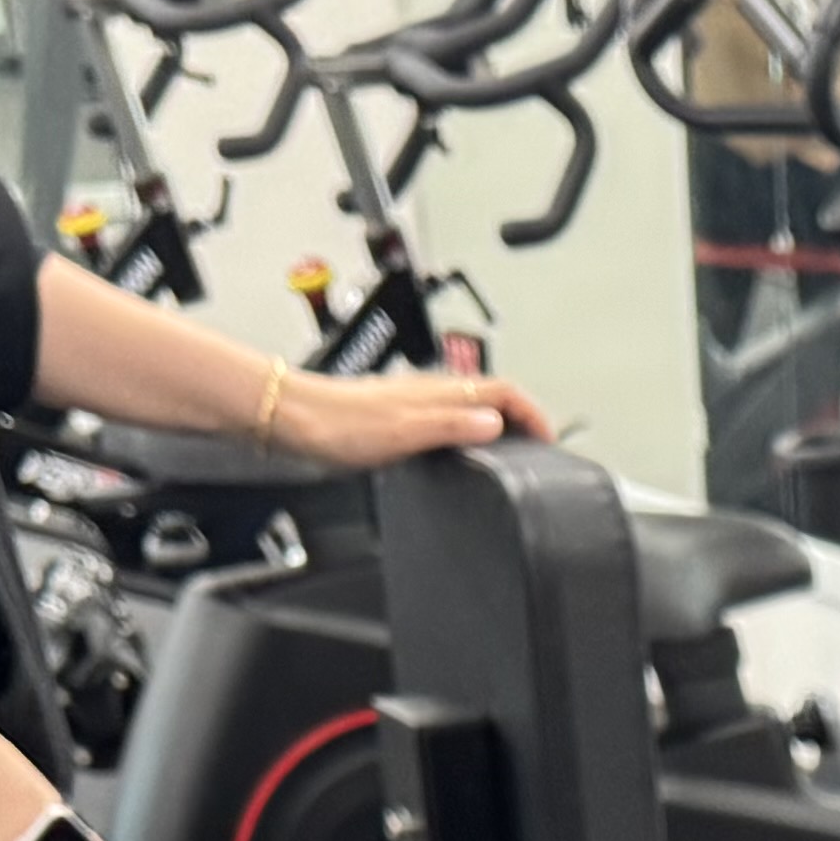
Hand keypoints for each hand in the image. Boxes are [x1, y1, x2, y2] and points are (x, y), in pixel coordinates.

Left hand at [267, 362, 557, 466]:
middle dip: (520, 415)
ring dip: (493, 421)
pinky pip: (443, 419)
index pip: (502, 390)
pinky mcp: (393, 418)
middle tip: (536, 442)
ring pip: (466, 405)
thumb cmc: (335, 425)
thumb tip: (495, 425)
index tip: (549, 436)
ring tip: (507, 447)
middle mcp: (427, 392)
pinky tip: (454, 450)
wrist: (290, 420)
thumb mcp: (404, 432)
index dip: (532, 411)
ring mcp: (410, 403)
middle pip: (489, 394)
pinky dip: (464, 431)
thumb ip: (451, 427)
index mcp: (437, 392)